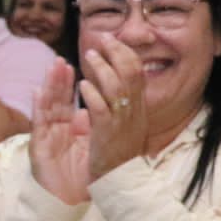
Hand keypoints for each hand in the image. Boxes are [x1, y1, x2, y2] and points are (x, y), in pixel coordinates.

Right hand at [29, 58, 90, 204]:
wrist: (69, 202)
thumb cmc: (79, 177)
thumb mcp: (87, 147)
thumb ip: (86, 128)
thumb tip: (88, 111)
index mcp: (68, 130)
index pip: (67, 102)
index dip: (68, 84)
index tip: (72, 65)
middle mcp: (55, 130)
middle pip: (57, 100)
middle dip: (58, 79)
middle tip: (61, 59)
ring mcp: (46, 137)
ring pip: (47, 107)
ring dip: (49, 86)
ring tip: (52, 67)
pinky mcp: (39, 147)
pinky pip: (39, 124)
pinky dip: (38, 108)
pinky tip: (37, 92)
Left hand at [78, 37, 148, 180]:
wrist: (120, 180)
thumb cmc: (120, 153)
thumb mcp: (128, 123)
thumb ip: (124, 102)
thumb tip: (116, 78)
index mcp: (138, 107)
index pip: (137, 72)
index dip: (126, 53)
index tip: (112, 41)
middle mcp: (133, 112)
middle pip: (131, 73)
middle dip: (116, 52)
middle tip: (102, 40)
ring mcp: (121, 122)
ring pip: (116, 87)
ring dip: (101, 68)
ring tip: (89, 56)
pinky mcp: (106, 134)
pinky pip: (100, 110)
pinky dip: (92, 94)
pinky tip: (82, 85)